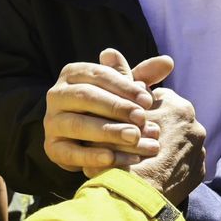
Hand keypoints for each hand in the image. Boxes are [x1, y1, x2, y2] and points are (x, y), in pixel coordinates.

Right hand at [43, 49, 170, 172]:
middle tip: (142, 119)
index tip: (148, 100)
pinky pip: (71, 152)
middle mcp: (57, 94)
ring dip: (107, 131)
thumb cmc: (108, 109)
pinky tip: (113, 159)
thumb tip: (168, 62)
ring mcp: (52, 121)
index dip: (124, 86)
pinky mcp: (52, 148)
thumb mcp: (124, 91)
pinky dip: (92, 156)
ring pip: (77, 124)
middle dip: (116, 107)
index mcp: (73, 74)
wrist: (83, 140)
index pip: (98, 74)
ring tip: (134, 137)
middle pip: (86, 96)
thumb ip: (144, 77)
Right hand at [128, 87, 205, 204]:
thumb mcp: (119, 112)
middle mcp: (195, 125)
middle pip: (171, 118)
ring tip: (145, 156)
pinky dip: (173, 163)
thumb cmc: (123, 149)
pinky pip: (185, 161)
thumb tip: (115, 59)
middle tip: (136, 138)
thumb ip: (124, 87)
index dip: (139, 107)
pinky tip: (156, 168)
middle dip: (156, 125)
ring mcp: (200, 150)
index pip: (157, 97)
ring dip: (166, 144)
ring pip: (179, 140)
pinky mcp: (199, 171)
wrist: (135, 193)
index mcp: (178, 106)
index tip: (129, 117)